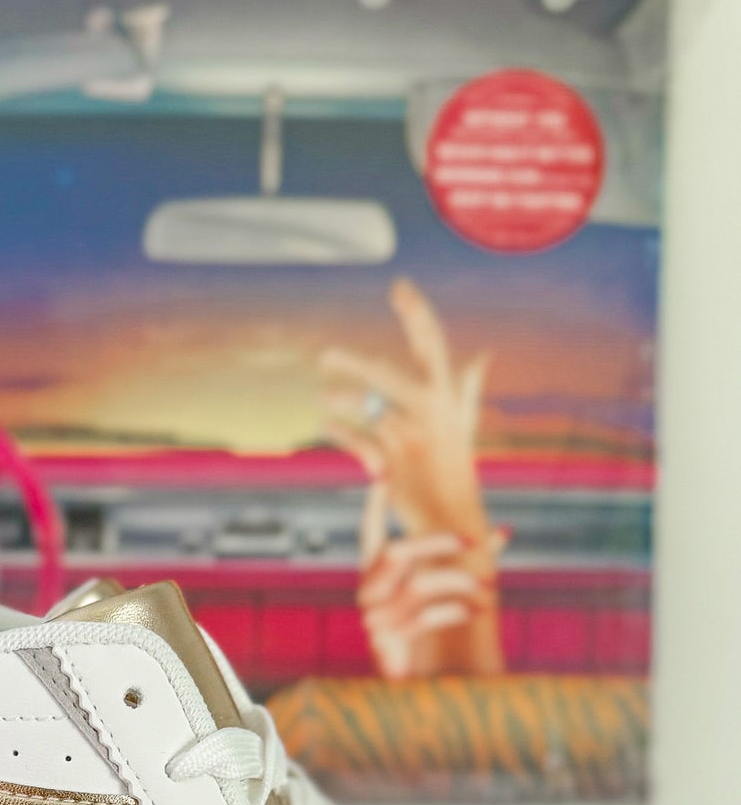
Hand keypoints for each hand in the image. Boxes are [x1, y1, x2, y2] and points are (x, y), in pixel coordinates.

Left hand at [321, 277, 490, 544]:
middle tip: (325, 356)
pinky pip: (357, 441)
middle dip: (354, 364)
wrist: (451, 518)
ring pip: (368, 408)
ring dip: (342, 401)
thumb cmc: (455, 469)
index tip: (398, 287)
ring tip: (322, 399)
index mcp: (447, 397)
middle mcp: (431, 413)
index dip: (416, 313)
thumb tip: (482, 357)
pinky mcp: (392, 464)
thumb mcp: (464, 426)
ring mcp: (410, 438)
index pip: (433, 344)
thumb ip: (468, 390)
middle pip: (387, 374)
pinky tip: (325, 424)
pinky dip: (339, 432)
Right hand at [357, 483, 506, 679]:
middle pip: (397, 551)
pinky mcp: (384, 642)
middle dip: (437, 542)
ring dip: (459, 583)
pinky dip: (454, 612)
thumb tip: (504, 530)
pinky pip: (423, 617)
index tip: (383, 476)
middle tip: (472, 541)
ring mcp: (373, 618)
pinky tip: (472, 613)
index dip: (374, 507)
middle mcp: (369, 593)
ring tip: (487, 591)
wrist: (424, 683)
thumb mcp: (452, 589)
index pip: (369, 534)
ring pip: (418, 584)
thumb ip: (471, 560)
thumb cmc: (436, 630)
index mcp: (377, 575)